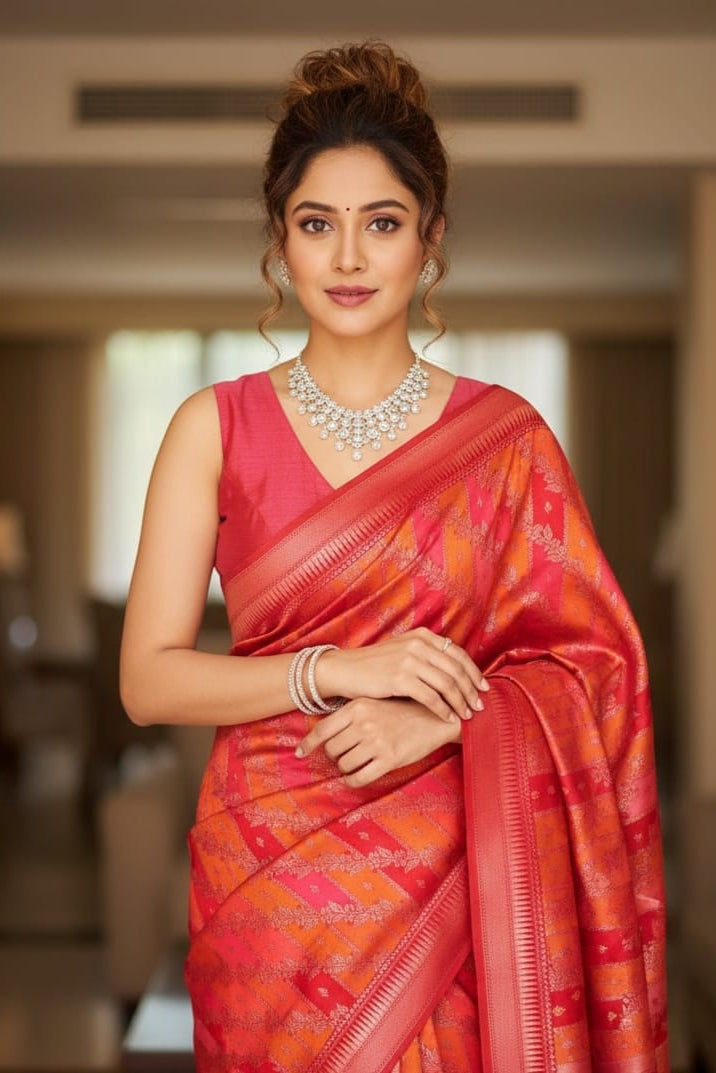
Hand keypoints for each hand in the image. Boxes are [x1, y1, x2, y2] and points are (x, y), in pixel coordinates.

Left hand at [295, 697, 462, 787]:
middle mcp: (364, 723)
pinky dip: (352, 781)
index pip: (323, 729)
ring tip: (354, 763)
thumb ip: (351, 714)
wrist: (435, 717)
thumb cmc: (401, 710)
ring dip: (345, 768)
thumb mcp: (374, 702)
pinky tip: (354, 778)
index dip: (308, 744)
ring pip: (344, 764)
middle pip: (332, 749)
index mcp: (358, 707)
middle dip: (335, 755)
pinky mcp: (389, 759)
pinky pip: (359, 778)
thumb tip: (323, 732)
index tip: (299, 753)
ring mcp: (376, 742)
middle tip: (344, 755)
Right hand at [314, 628, 488, 722]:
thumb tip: (454, 670)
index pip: (458, 654)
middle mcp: (419, 644)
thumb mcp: (403, 651)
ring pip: (447, 685)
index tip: (483, 688)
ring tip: (468, 715)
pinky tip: (448, 718)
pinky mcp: (400, 678)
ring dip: (461, 702)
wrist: (346, 670)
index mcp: (423, 636)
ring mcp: (409, 660)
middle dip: (471, 691)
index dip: (474, 673)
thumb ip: (427, 655)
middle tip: (480, 706)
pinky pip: (431, 697)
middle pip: (456, 670)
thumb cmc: (376, 665)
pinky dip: (443, 710)